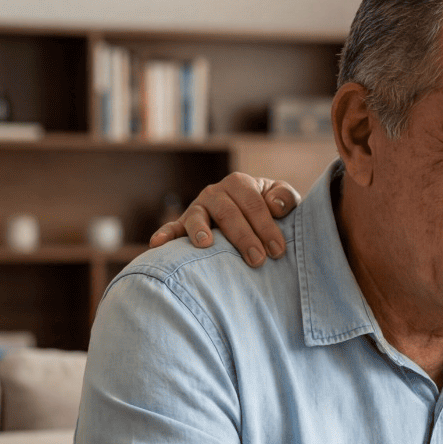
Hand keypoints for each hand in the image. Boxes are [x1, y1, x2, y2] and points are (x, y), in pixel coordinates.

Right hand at [148, 172, 299, 266]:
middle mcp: (215, 192)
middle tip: (257, 260)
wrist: (252, 215)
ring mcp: (198, 208)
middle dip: (243, 237)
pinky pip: (172, 228)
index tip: (278, 251)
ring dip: (201, 231)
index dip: (266, 227)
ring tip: (206, 244)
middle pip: (228, 213)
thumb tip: (275, 206)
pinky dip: (165, 235)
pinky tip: (157, 244)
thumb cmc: (270, 210)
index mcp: (240, 183)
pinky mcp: (184, 224)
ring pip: (197, 218)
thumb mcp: (282, 199)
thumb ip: (284, 197)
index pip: (253, 204)